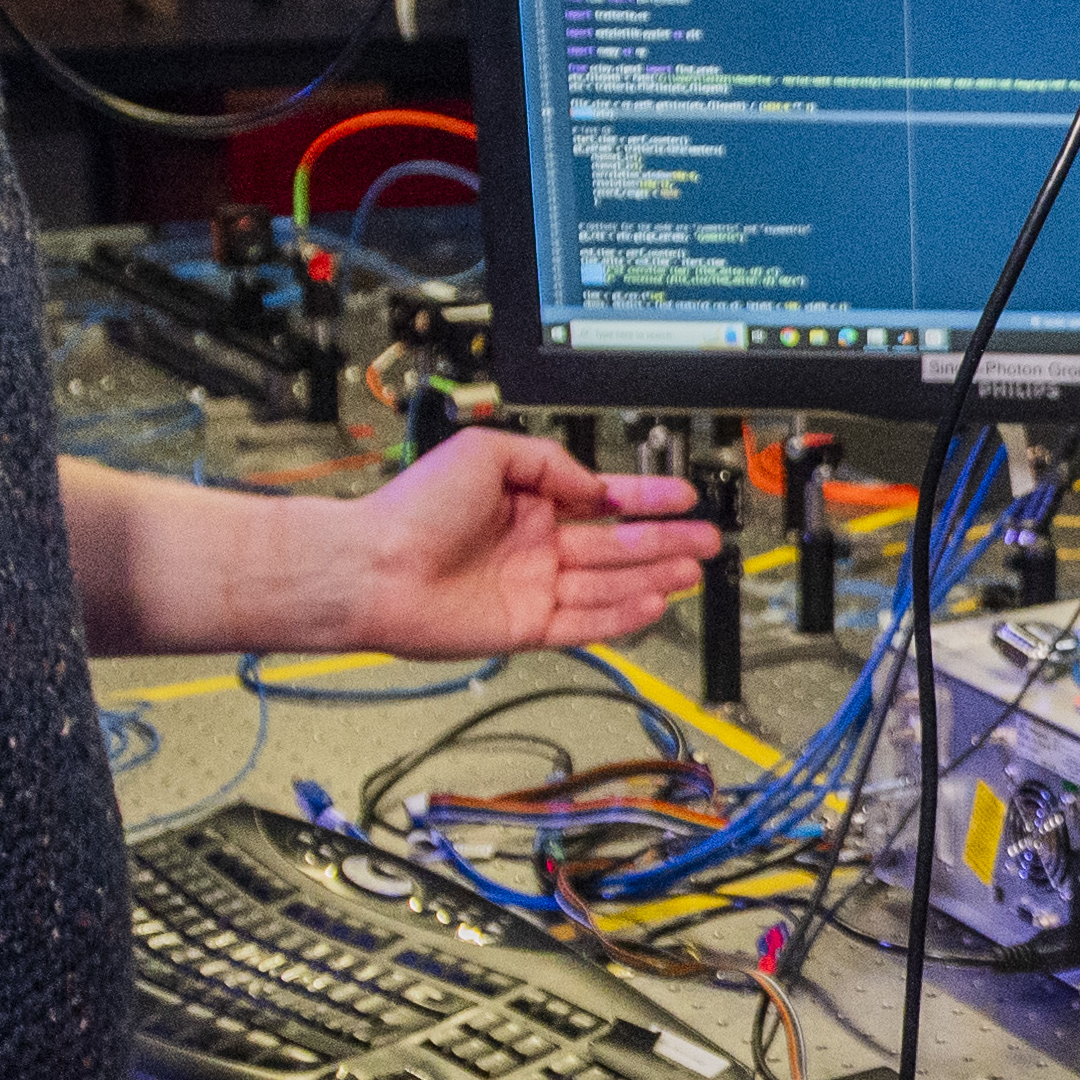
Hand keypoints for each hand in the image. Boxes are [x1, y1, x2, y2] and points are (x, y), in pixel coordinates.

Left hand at [325, 429, 717, 656]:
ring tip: (691, 568)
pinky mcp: (526, 627)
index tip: (683, 496)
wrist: (374, 566)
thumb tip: (594, 489)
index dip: (645, 498)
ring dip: (653, 576)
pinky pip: (585, 623)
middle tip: (706, 538)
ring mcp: (532, 587)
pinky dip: (621, 616)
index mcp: (527, 501)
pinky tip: (653, 603)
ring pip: (608, 583)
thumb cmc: (414, 508)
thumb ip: (550, 464)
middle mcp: (534, 544)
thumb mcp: (487, 452)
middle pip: (616, 545)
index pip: (602, 498)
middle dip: (664, 540)